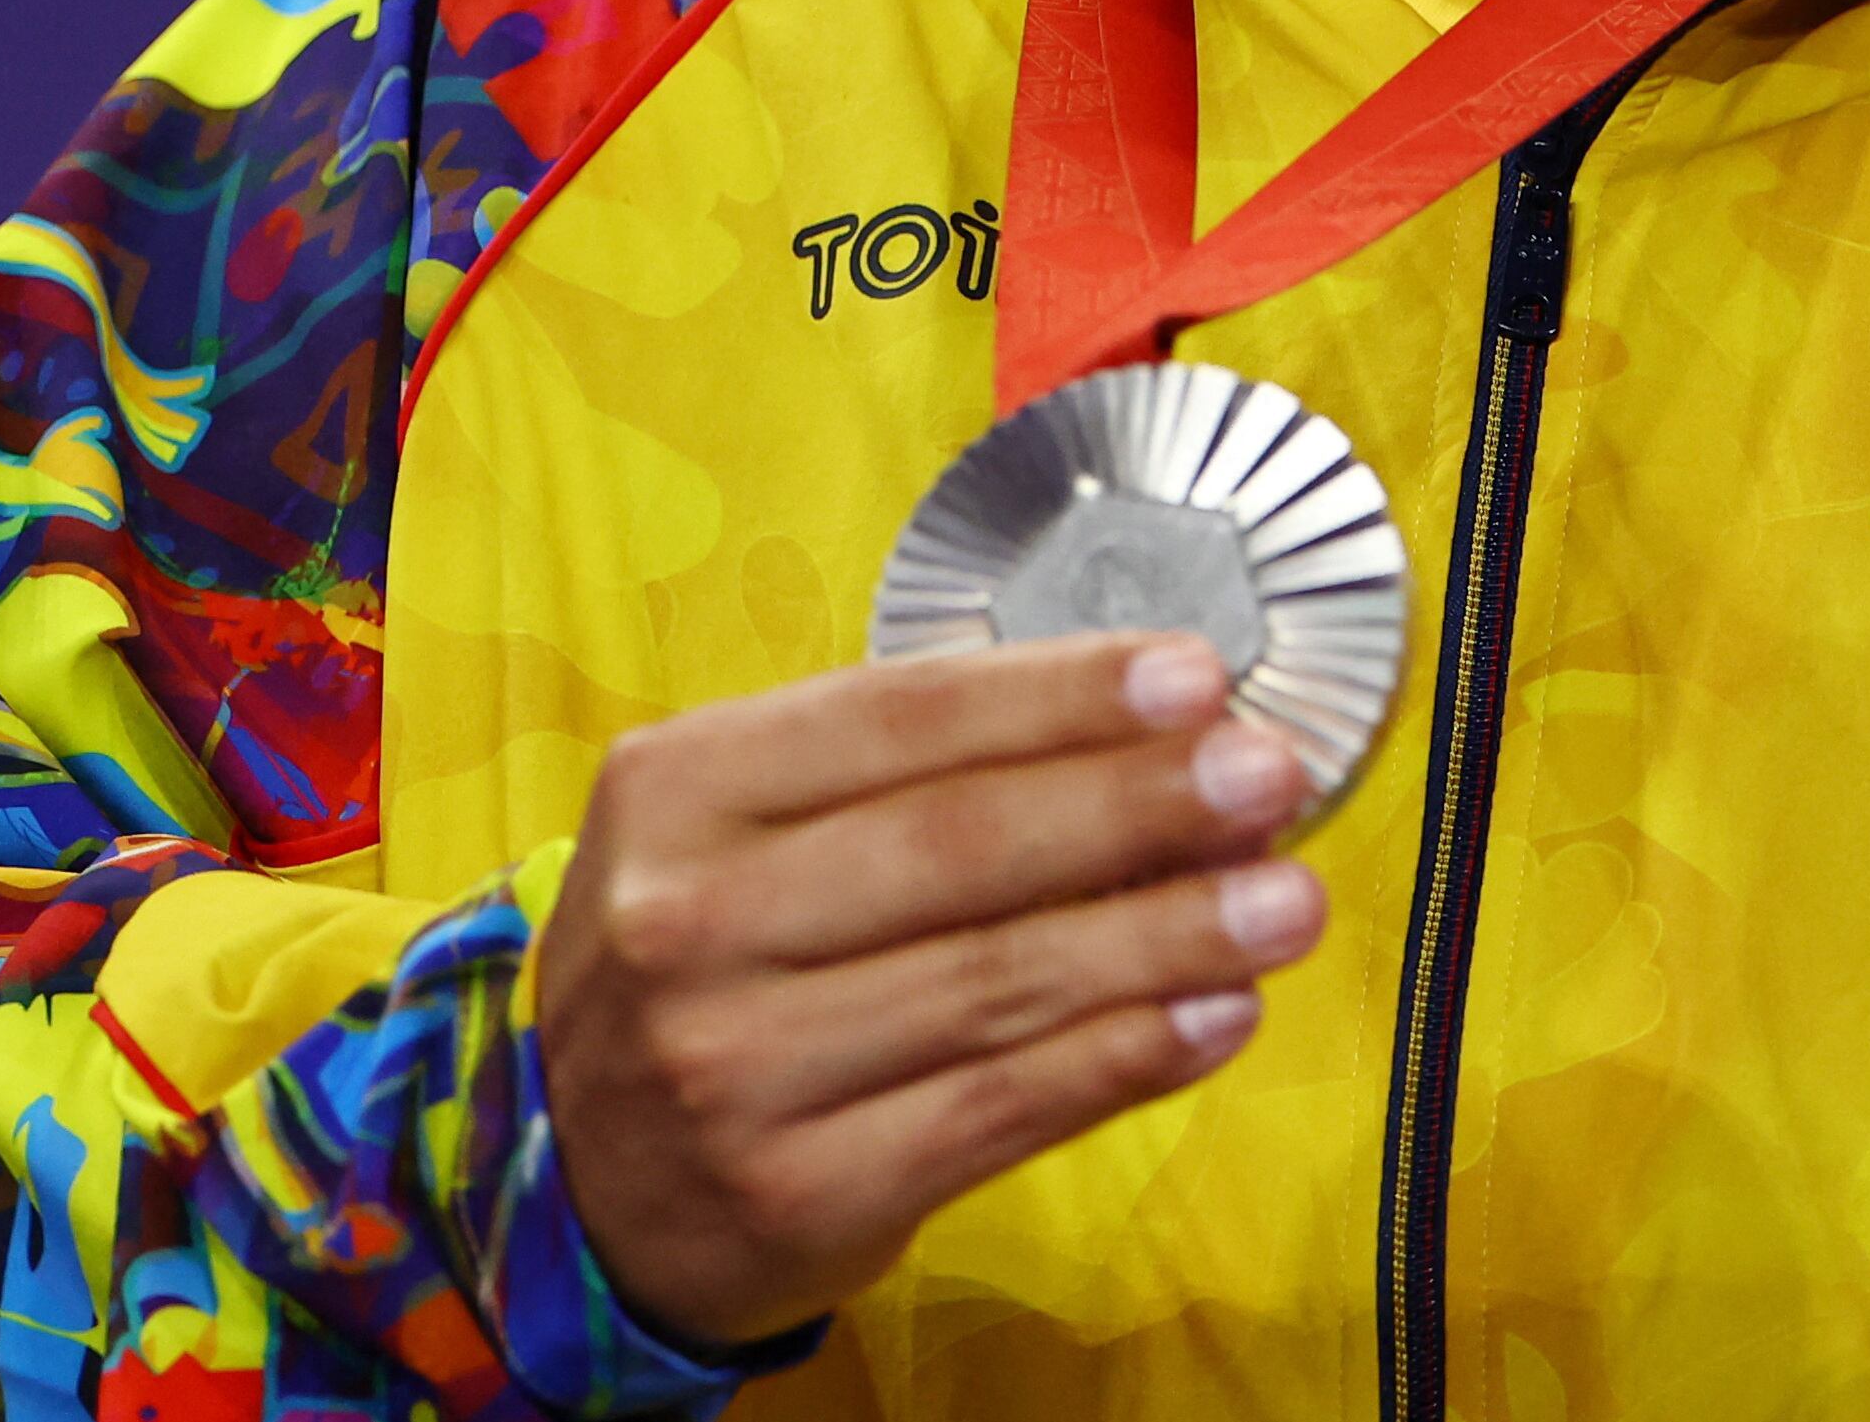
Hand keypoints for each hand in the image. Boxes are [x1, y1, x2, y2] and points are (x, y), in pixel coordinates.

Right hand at [535, 631, 1326, 1349]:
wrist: (582, 1189)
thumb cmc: (713, 968)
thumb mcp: (743, 835)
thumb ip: (908, 776)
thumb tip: (1146, 727)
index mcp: (676, 791)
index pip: (901, 715)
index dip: (1063, 695)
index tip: (1197, 677)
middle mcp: (687, 924)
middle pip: (959, 845)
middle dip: (1140, 804)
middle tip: (1270, 778)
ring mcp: (729, 1069)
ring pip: (995, 982)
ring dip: (1165, 936)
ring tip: (1287, 903)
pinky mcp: (791, 1192)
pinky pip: (995, 1108)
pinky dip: (1124, 1057)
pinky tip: (1217, 1015)